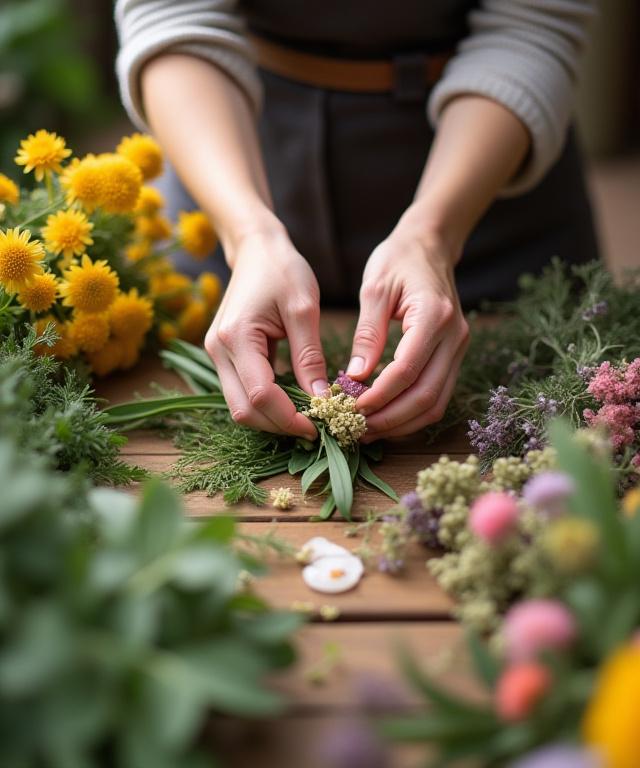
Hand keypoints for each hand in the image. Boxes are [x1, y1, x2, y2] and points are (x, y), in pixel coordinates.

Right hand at [205, 229, 327, 439]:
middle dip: (279, 425)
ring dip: (272, 418)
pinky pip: (242, 392)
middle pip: (244, 410)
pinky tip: (293, 402)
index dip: (289, 418)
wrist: (257, 249)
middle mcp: (218, 350)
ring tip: (307, 417)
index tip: (320, 425)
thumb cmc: (283, 271)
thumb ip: (310, 357)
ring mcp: (217, 355)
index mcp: (237, 336)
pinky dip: (266, 404)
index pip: (261, 395)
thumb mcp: (304, 310)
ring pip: (240, 406)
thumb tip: (322, 400)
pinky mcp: (224, 356)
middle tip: (315, 428)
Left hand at [348, 232, 468, 440]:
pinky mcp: (454, 355)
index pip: (408, 370)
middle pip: (426, 395)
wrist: (430, 246)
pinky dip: (412, 413)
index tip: (351, 408)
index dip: (380, 396)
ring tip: (368, 430)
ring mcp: (459, 348)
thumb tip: (355, 376)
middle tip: (356, 429)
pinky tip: (386, 417)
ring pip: (436, 403)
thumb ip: (368, 334)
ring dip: (402, 423)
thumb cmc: (397, 260)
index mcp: (434, 316)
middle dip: (390, 418)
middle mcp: (454, 336)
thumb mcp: (375, 288)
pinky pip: (438, 395)